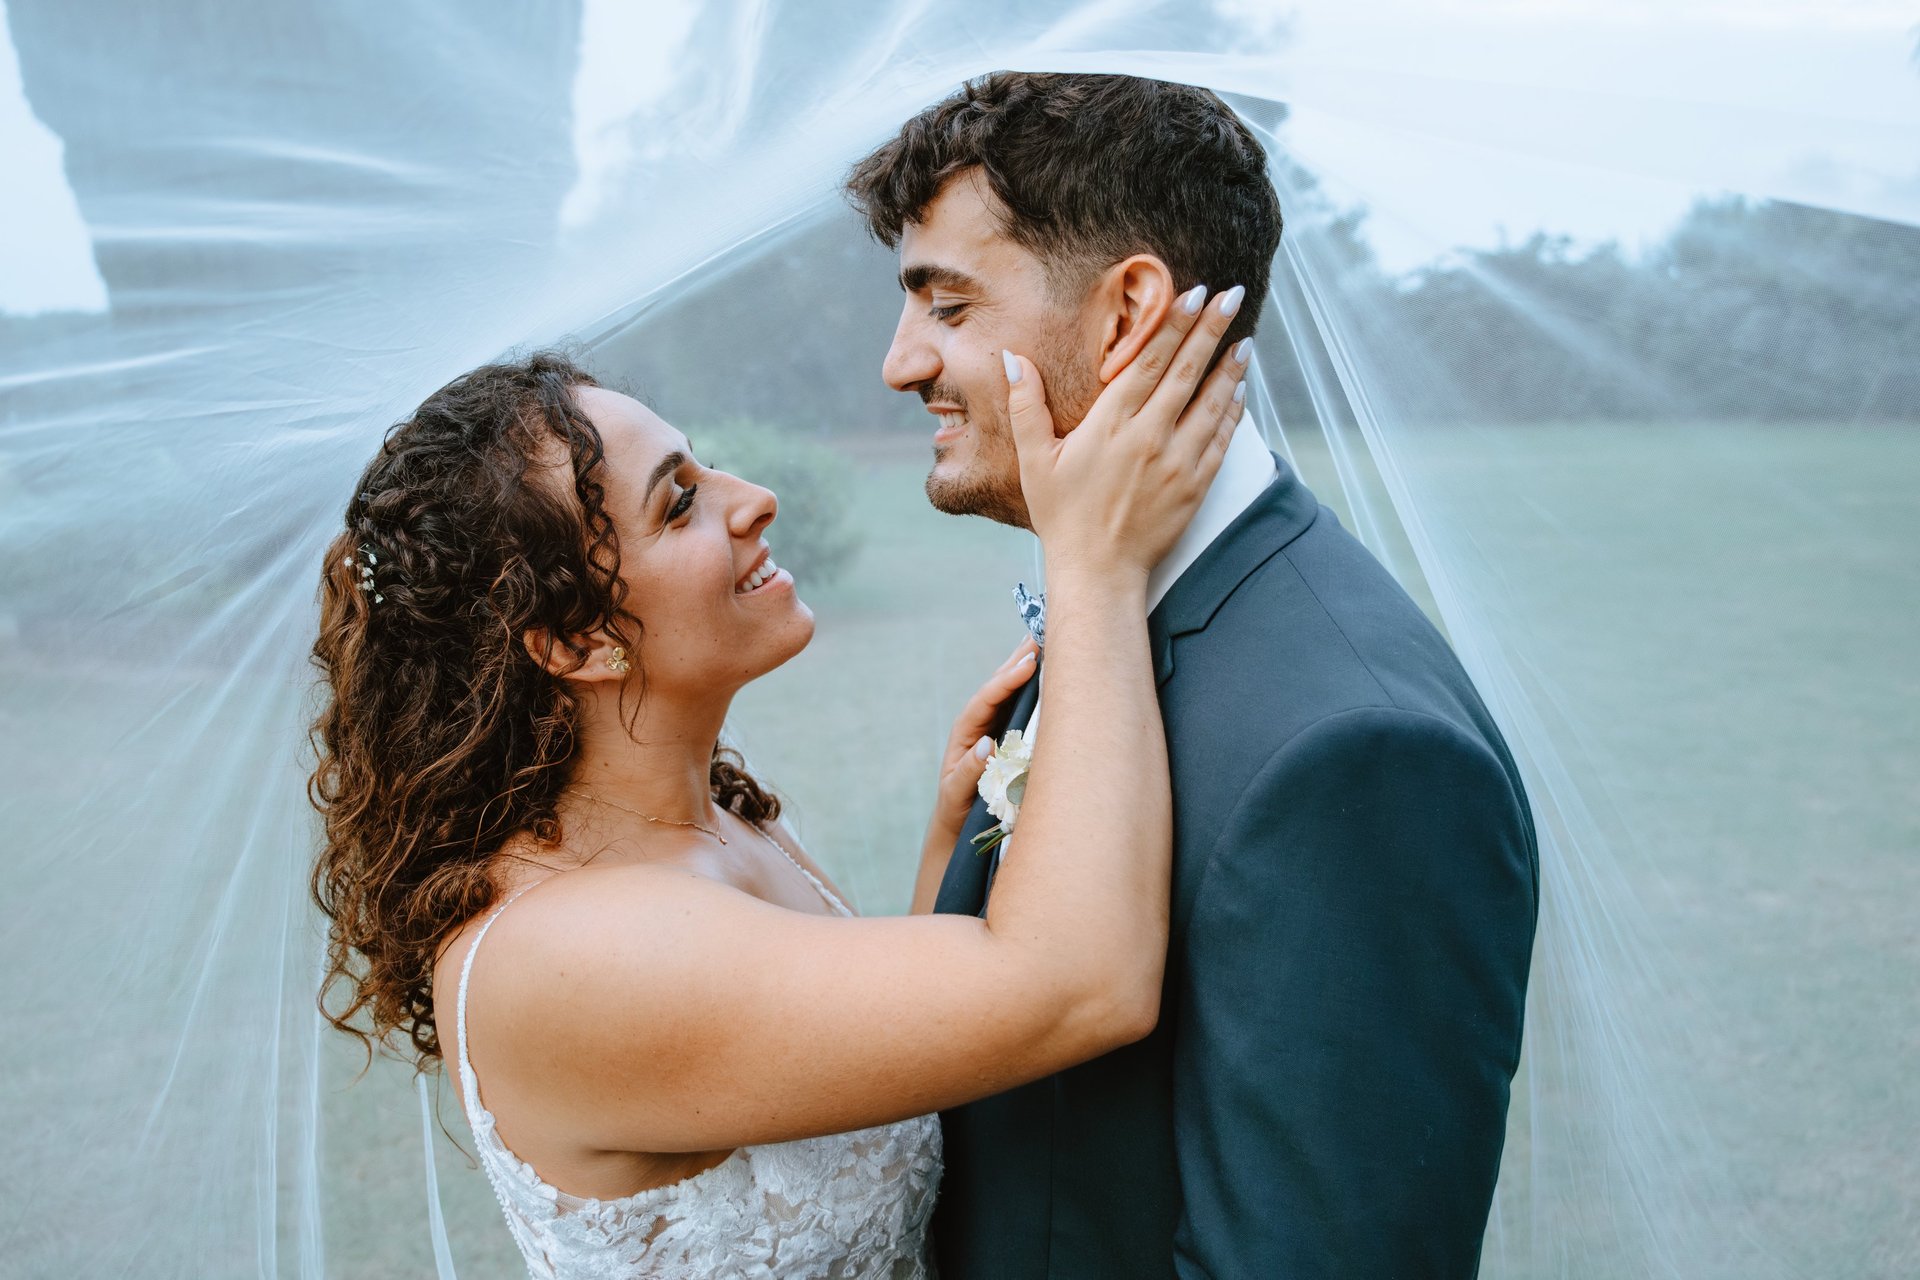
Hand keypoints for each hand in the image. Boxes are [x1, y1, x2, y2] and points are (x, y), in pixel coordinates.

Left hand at [927, 636, 1039, 847]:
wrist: (956, 816)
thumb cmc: (957, 805)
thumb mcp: (958, 792)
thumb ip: (970, 772)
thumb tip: (986, 745)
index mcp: (965, 731)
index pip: (987, 699)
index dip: (1007, 681)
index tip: (1028, 664)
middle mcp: (977, 721)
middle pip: (997, 684)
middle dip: (1016, 661)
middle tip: (1039, 635)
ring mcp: (990, 723)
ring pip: (1007, 688)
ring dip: (1023, 665)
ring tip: (1041, 639)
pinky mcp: (1003, 730)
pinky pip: (1016, 701)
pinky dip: (1028, 683)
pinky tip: (1041, 668)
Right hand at [1003, 284, 1249, 582]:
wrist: (1098, 571)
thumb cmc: (1062, 516)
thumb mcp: (1035, 461)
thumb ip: (1026, 406)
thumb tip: (1013, 359)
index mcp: (1110, 424)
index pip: (1148, 361)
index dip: (1173, 324)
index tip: (1193, 294)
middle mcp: (1149, 437)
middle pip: (1186, 371)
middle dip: (1210, 330)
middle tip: (1231, 295)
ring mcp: (1178, 462)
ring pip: (1211, 402)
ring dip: (1230, 366)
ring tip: (1244, 336)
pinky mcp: (1196, 485)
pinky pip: (1221, 438)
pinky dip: (1231, 410)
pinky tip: (1239, 389)